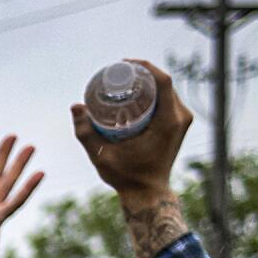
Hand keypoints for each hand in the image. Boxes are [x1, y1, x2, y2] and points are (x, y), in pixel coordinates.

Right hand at [71, 59, 192, 199]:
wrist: (148, 193)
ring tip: (126, 81)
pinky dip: (154, 93)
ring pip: (166, 90)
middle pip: (164, 82)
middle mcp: (179, 117)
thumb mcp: (101, 155)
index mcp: (168, 121)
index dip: (145, 66)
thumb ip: (85, 132)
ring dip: (148, 82)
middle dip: (142, 73)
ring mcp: (182, 120)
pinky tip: (138, 92)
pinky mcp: (179, 124)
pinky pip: (168, 100)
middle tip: (119, 73)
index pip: (163, 81)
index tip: (124, 64)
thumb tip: (75, 106)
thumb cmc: (126, 177)